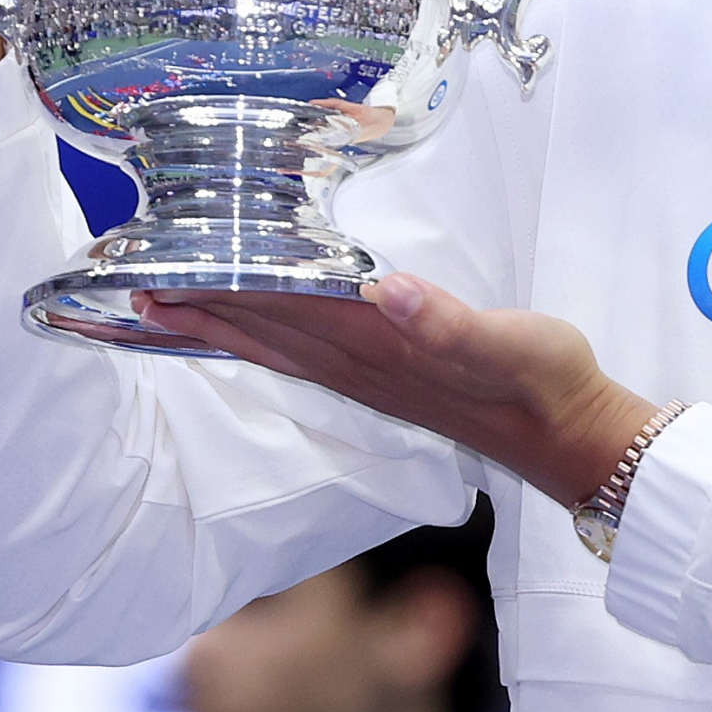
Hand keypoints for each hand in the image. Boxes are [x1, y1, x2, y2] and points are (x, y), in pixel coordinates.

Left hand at [140, 276, 659, 506]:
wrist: (573, 437)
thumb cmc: (548, 382)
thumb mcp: (513, 345)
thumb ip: (452, 324)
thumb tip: (391, 294)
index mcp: (385, 348)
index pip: (290, 311)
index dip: (229, 291)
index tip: (170, 273)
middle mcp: (366, 368)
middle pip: (268, 332)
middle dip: (204, 310)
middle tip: (138, 287)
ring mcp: (375, 381)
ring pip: (280, 349)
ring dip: (223, 329)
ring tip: (170, 311)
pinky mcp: (390, 385)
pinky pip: (307, 360)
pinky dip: (267, 344)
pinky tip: (256, 336)